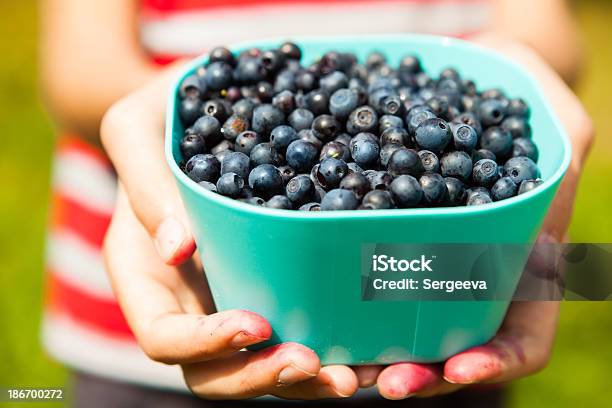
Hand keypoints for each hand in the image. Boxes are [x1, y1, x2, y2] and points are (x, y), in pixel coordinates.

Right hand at [101, 70, 358, 398]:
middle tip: (315, 364)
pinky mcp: (271, 281)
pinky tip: (372, 346)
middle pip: (215, 372)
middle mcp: (187, 298)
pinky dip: (331, 344)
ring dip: (307, 379)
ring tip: (355, 374)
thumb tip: (179, 248)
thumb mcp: (136, 129)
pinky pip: (296, 324)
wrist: (199, 110)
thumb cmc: (158, 118)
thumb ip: (146, 184)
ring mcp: (230, 294)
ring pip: (260, 363)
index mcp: (144, 275)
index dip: (206, 345)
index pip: (163, 337)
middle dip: (263, 377)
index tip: (257, 323)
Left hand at [372, 37, 593, 398]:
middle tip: (378, 380)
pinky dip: (342, 304)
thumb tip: (560, 142)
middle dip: (418, 372)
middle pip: (451, 350)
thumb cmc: (516, 106)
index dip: (495, 362)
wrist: (460, 97)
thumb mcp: (553, 119)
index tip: (457, 368)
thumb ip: (560, 132)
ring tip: (337, 359)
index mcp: (523, 268)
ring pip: (401, 330)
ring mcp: (428, 268)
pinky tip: (315, 304)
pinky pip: (364, 284)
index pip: (523, 340)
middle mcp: (473, 279)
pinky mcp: (386, 246)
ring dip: (372, 352)